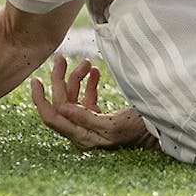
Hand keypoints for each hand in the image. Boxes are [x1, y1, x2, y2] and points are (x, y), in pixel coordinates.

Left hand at [28, 56, 156, 150]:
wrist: (160, 133)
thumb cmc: (139, 131)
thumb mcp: (113, 125)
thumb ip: (86, 118)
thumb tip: (61, 108)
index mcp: (82, 137)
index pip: (52, 117)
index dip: (41, 100)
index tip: (35, 80)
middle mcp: (82, 131)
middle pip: (61, 103)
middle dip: (60, 80)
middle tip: (62, 59)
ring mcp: (90, 122)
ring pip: (73, 97)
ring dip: (77, 78)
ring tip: (87, 62)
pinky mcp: (99, 115)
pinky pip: (87, 97)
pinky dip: (89, 83)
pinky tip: (94, 71)